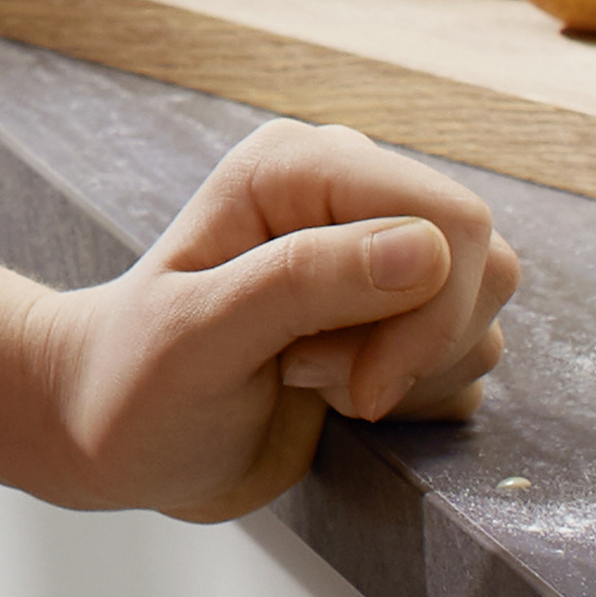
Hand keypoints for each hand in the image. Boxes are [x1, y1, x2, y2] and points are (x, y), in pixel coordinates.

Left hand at [40, 118, 523, 522]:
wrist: (111, 431)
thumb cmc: (134, 382)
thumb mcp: (198, 335)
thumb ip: (302, 282)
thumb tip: (428, 250)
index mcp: (298, 165)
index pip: (451, 220)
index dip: (430, 313)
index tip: (360, 385)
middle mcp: (349, 192)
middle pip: (484, 265)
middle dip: (416, 347)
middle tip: (310, 375)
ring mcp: (378, 250)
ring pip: (482, 316)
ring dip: (409, 374)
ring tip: (305, 376)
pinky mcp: (397, 310)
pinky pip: (469, 356)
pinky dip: (416, 394)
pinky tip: (335, 394)